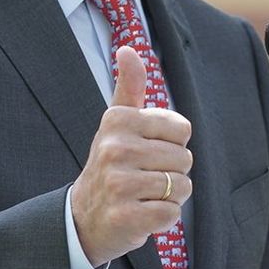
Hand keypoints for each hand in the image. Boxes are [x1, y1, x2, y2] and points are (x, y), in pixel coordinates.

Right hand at [70, 46, 193, 266]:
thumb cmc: (111, 166)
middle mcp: (115, 149)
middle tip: (144, 179)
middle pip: (185, 158)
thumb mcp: (117, 124)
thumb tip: (128, 49)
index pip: (182, 129)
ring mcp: (118, 184)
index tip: (147, 152)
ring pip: (181, 186)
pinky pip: (171, 213)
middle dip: (172, 173)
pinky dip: (163, 218)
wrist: (83, 218)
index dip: (172, 145)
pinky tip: (142, 214)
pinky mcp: (125, 217)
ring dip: (170, 197)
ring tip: (143, 196)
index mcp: (117, 121)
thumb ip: (129, 87)